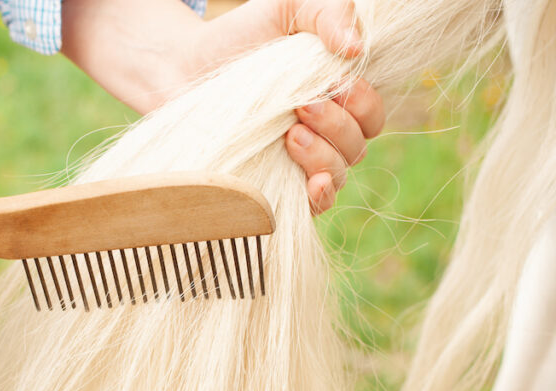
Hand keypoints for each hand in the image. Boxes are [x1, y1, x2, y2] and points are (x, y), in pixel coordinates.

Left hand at [195, 0, 383, 213]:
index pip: (371, 114)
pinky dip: (321, 196)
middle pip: (357, 146)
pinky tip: (313, 183)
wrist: (184, 67)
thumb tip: (356, 47)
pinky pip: (314, 205)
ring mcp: (300, 163)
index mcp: (337, 96)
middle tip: (301, 106)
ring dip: (324, 157)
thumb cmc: (240, 37)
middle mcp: (325, 133)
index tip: (329, 84)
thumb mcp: (287, 9)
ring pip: (338, 175)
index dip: (362, 103)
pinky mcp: (275, 185)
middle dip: (337, 127)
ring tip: (290, 134)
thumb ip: (328, 13)